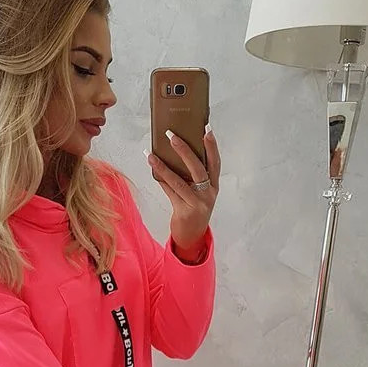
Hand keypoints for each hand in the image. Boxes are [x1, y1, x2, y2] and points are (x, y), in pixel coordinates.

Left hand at [146, 127, 220, 256]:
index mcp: (214, 186)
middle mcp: (208, 194)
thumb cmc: (194, 210)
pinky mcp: (184, 211)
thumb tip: (176, 153)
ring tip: (151, 155)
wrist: (192, 237)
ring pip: (179, 181)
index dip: (212, 147)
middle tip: (172, 136)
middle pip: (198, 168)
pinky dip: (161, 180)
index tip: (207, 130)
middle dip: (185, 151)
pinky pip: (170, 192)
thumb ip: (193, 177)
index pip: (215, 163)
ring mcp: (197, 203)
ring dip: (164, 166)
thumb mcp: (199, 193)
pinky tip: (153, 170)